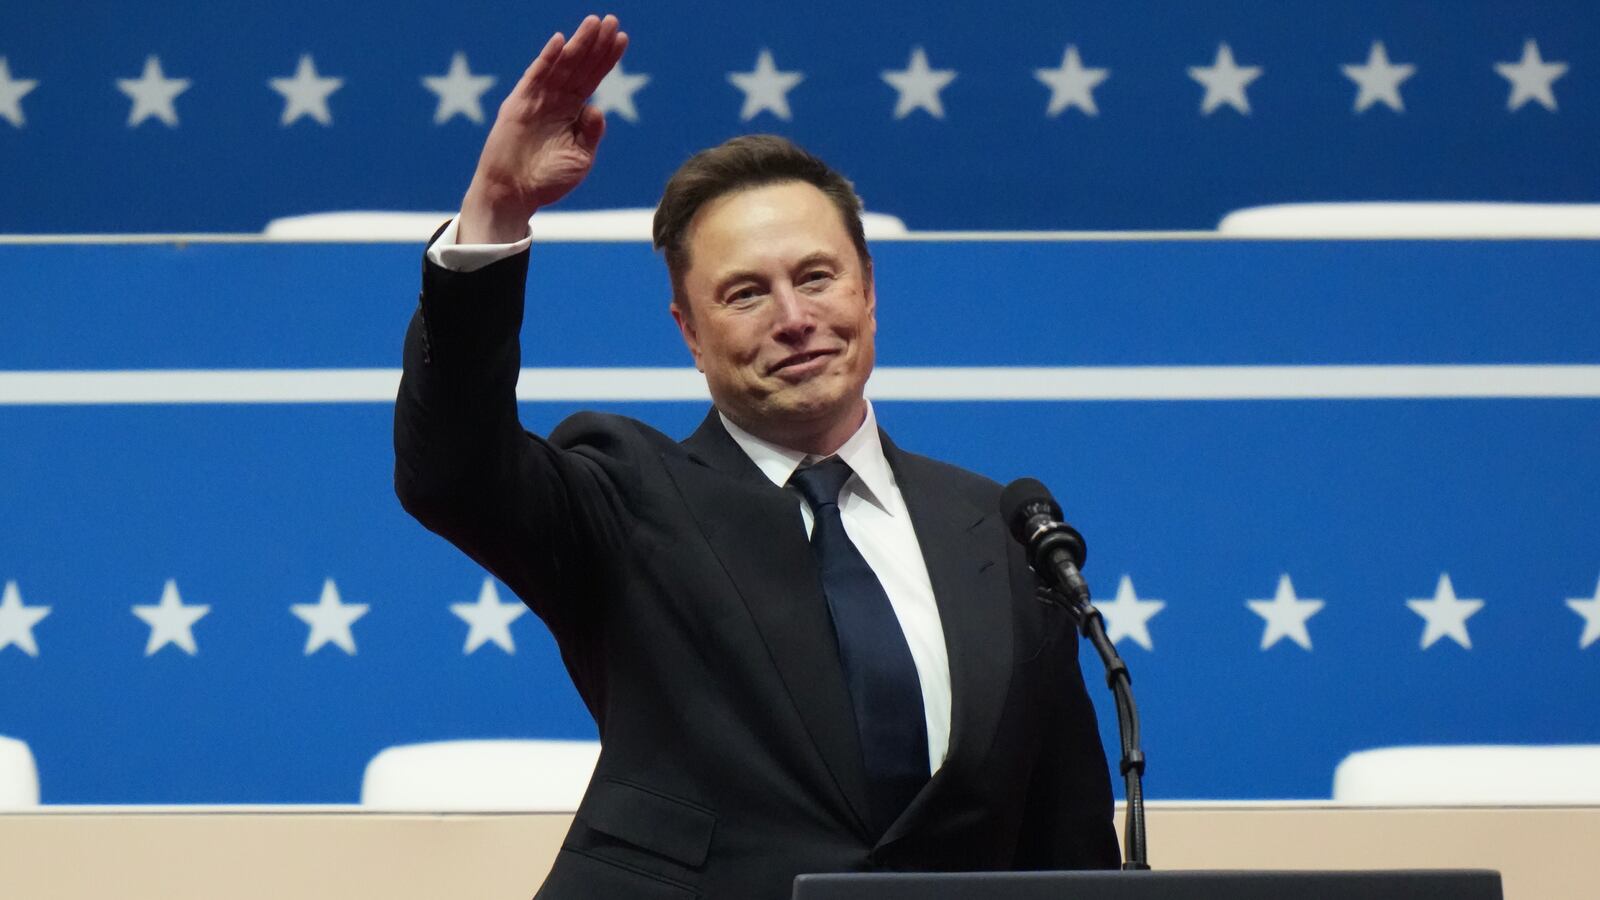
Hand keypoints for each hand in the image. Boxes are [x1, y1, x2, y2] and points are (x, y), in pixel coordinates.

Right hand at [459, 14, 627, 243]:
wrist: (514, 195)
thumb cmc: (547, 180)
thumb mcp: (580, 159)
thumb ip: (591, 133)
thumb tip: (598, 108)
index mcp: (572, 112)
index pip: (593, 78)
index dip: (607, 58)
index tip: (622, 38)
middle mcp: (556, 100)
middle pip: (580, 66)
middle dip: (596, 43)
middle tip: (611, 20)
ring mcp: (537, 99)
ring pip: (561, 65)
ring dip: (577, 44)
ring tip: (593, 22)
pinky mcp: (519, 104)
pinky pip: (535, 76)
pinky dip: (547, 58)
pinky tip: (561, 41)